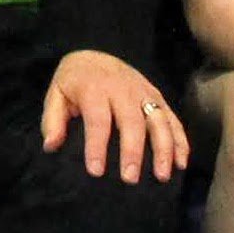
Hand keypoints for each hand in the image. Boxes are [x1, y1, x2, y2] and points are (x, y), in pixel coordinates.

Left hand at [43, 48, 187, 182]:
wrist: (96, 53)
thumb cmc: (75, 81)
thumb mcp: (56, 94)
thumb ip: (52, 120)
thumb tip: (51, 145)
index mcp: (95, 88)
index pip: (98, 119)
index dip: (97, 146)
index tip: (95, 171)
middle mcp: (123, 89)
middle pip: (132, 122)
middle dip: (132, 151)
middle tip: (130, 179)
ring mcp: (144, 92)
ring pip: (158, 120)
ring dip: (163, 148)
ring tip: (162, 175)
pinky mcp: (158, 97)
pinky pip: (172, 118)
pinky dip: (180, 140)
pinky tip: (181, 163)